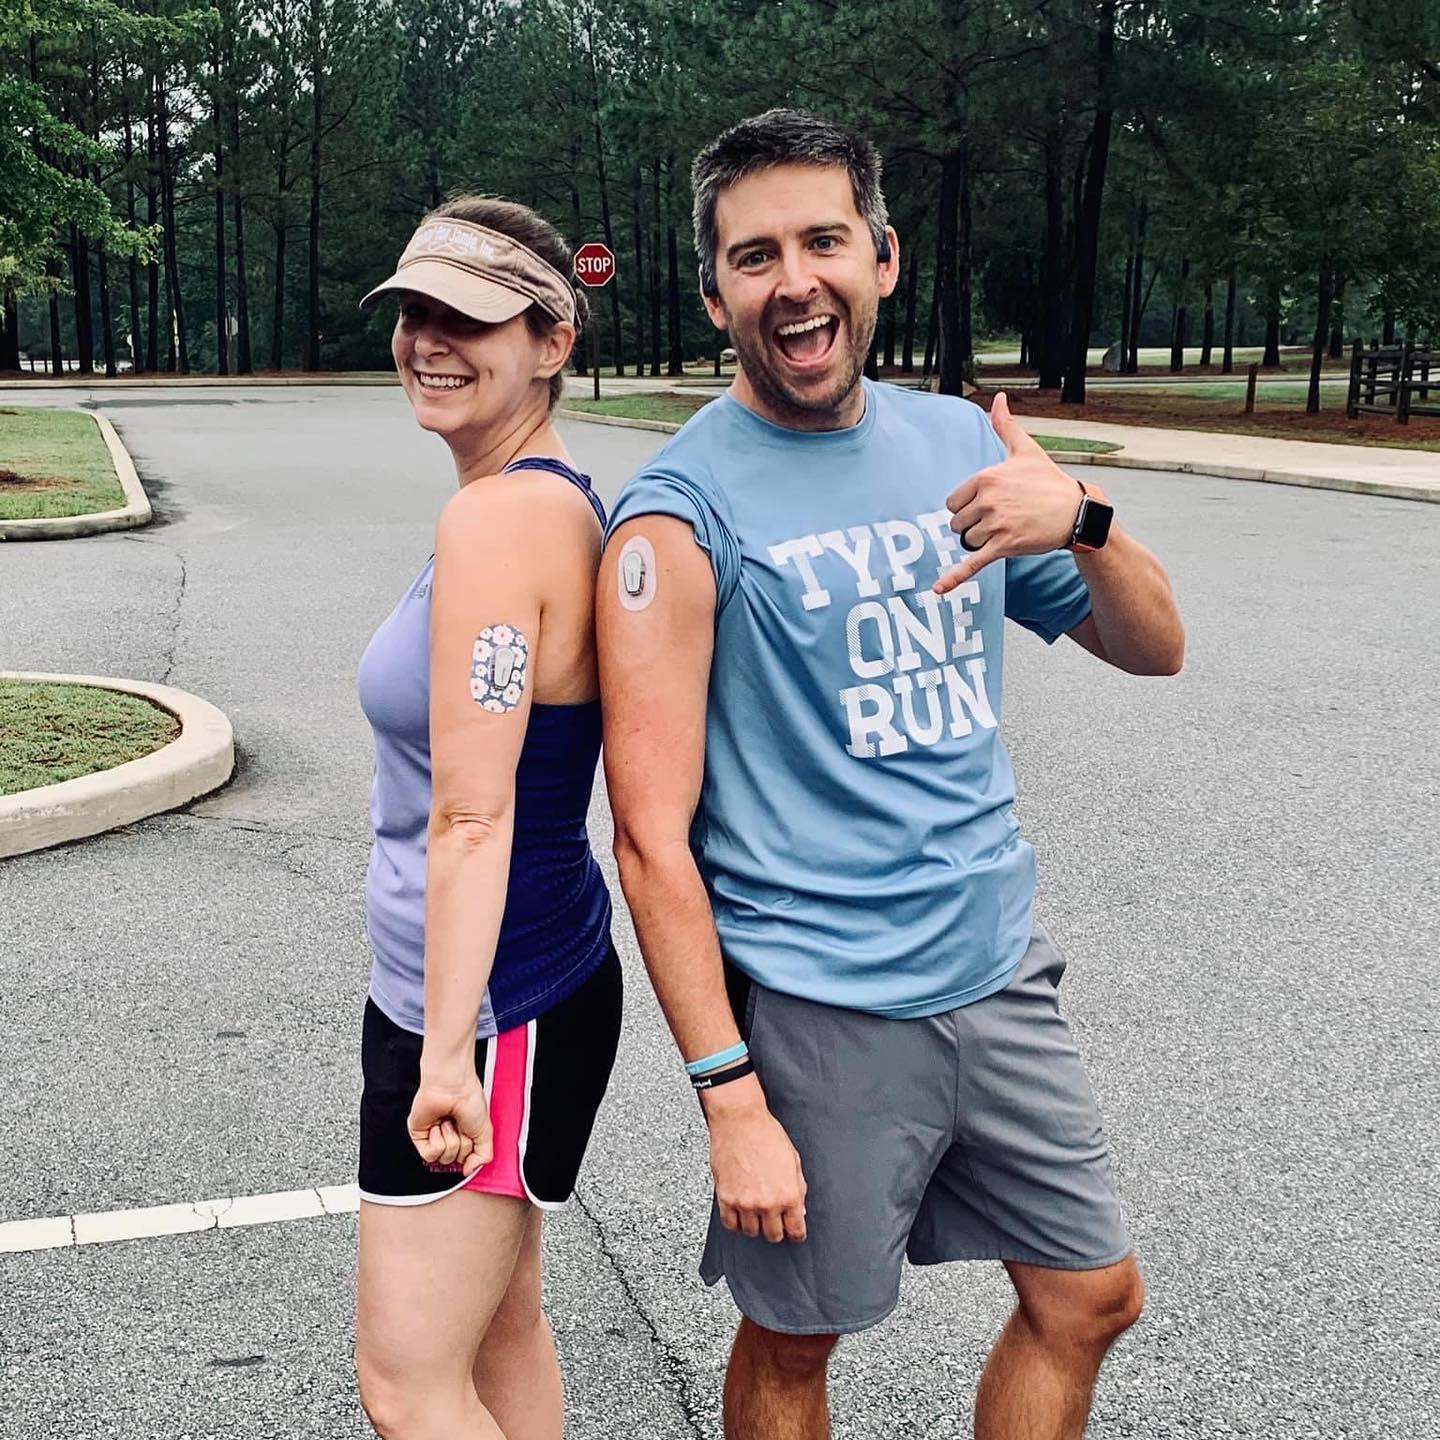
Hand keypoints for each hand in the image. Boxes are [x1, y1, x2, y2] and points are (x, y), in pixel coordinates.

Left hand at [407, 1069, 492, 1177]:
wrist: (452, 1086)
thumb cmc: (469, 1100)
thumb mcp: (486, 1131)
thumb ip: (483, 1156)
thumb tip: (468, 1171)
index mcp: (464, 1137)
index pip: (467, 1161)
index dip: (471, 1152)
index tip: (472, 1136)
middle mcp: (449, 1138)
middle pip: (456, 1160)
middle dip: (462, 1143)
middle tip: (461, 1125)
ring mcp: (433, 1138)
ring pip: (443, 1159)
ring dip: (450, 1138)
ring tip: (449, 1122)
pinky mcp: (419, 1136)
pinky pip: (430, 1154)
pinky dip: (437, 1140)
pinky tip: (439, 1125)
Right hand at [704, 1076, 807, 1243]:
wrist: (740, 1120)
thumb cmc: (766, 1134)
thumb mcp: (793, 1161)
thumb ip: (798, 1189)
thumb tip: (799, 1210)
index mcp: (789, 1195)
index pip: (795, 1231)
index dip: (796, 1233)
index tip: (793, 1232)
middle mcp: (768, 1203)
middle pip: (773, 1236)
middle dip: (776, 1228)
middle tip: (773, 1218)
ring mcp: (745, 1203)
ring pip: (751, 1232)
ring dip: (755, 1225)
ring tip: (755, 1212)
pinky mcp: (726, 1198)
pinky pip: (730, 1225)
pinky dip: (735, 1222)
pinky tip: (740, 1212)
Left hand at [935, 391, 1082, 595]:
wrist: (1077, 512)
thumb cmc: (1050, 482)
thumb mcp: (1026, 451)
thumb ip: (1006, 426)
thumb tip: (999, 399)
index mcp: (986, 477)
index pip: (953, 502)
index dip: (967, 508)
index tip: (990, 506)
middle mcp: (988, 499)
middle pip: (956, 524)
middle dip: (973, 526)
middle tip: (1001, 520)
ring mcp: (996, 524)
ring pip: (966, 542)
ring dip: (981, 543)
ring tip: (1007, 532)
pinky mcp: (1004, 547)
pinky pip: (972, 564)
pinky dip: (955, 578)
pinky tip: (939, 589)